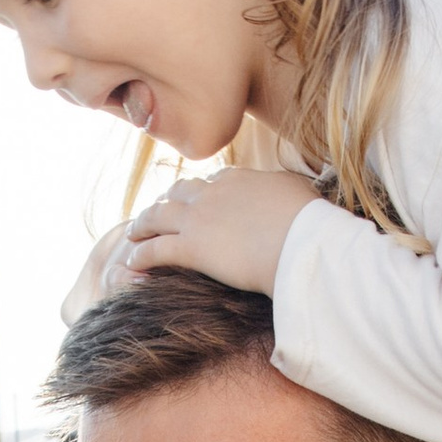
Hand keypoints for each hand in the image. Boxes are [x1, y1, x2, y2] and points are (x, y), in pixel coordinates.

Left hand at [119, 169, 318, 297]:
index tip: (198, 201)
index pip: (213, 181)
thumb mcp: (301, 193)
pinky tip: (132, 262)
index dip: (202, 192)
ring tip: (133, 233)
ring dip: (142, 224)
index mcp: (239, 179)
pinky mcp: (191, 248)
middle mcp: (212, 193)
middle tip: (157, 212)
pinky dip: (140, 255)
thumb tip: (291, 193)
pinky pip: (156, 250)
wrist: (300, 244)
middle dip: (166, 201)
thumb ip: (287, 189)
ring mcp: (198, 219)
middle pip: (179, 193)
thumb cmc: (309, 223)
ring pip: (158, 216)